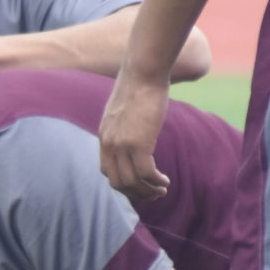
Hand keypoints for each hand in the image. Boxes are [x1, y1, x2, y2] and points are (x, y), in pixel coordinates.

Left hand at [98, 74, 171, 202]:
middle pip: (118, 182)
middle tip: (153, 194)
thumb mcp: (124, 111)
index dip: (123, 183)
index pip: (107, 171)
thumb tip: (134, 134)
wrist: (143, 74)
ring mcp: (122, 145)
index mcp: (104, 137)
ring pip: (132, 182)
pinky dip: (156, 182)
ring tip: (162, 190)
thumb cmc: (139, 88)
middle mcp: (109, 144)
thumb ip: (124, 127)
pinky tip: (165, 181)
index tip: (139, 186)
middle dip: (136, 193)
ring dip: (148, 191)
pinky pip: (146, 173)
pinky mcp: (138, 143)